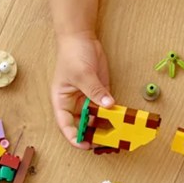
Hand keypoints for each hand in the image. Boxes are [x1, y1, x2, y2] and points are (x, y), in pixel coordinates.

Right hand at [50, 31, 114, 147]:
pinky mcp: (99, 94)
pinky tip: (121, 121)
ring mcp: (87, 100)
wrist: (81, 38)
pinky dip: (112, 116)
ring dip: (104, 127)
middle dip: (92, 135)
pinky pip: (106, 109)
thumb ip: (95, 91)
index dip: (74, 137)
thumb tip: (108, 105)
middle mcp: (74, 104)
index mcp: (62, 102)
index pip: (66, 125)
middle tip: (105, 143)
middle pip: (82, 125)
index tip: (85, 145)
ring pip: (95, 120)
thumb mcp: (82, 74)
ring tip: (115, 135)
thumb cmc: (72, 55)